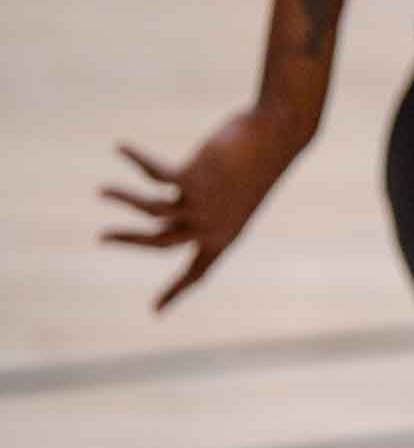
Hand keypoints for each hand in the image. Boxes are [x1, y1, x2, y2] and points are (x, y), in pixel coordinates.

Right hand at [100, 107, 301, 309]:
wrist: (278, 136)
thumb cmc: (261, 161)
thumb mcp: (237, 191)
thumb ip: (206, 204)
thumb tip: (174, 207)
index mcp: (225, 235)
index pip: (198, 271)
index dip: (176, 291)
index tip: (156, 311)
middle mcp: (209, 225)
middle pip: (159, 242)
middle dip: (129, 240)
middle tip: (101, 237)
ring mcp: (201, 205)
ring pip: (149, 209)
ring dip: (122, 198)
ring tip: (102, 189)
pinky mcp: (193, 179)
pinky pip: (154, 173)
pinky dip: (136, 158)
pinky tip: (121, 147)